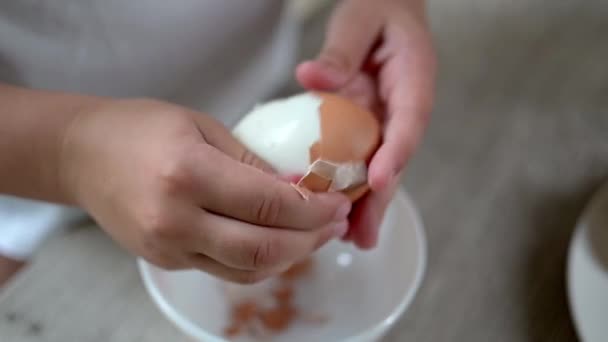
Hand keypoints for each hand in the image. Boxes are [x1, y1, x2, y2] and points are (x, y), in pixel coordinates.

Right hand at [60, 99, 350, 282]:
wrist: (82, 155)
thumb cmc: (142, 127)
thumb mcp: (204, 125)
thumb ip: (254, 161)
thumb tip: (302, 185)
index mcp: (188, 174)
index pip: (270, 205)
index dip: (314, 209)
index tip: (339, 201)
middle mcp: (177, 220)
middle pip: (264, 249)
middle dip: (312, 239)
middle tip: (338, 222)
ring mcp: (169, 248)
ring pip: (249, 270)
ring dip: (292, 256)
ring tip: (317, 235)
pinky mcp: (167, 262)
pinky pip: (227, 270)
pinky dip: (262, 262)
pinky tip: (281, 242)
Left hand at [297, 0, 435, 248]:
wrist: (386, 10)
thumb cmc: (378, 10)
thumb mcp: (360, 19)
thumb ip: (343, 47)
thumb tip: (314, 78)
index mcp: (413, 80)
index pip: (409, 120)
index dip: (395, 153)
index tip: (379, 181)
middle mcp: (403, 108)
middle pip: (395, 158)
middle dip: (380, 199)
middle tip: (364, 236)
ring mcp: (385, 121)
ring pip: (378, 167)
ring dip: (366, 205)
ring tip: (351, 240)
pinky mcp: (367, 127)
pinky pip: (359, 159)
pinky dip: (350, 187)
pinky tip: (336, 214)